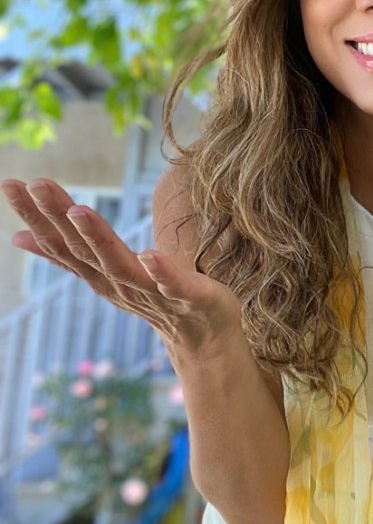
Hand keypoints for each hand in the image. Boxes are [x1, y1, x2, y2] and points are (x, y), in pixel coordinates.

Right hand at [1, 178, 242, 357]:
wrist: (203, 339)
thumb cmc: (154, 298)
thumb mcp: (104, 272)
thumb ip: (67, 255)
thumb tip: (17, 237)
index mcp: (99, 273)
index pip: (61, 243)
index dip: (35, 216)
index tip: (11, 185)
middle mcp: (118, 283)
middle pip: (82, 250)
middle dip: (58, 217)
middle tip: (36, 184)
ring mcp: (152, 292)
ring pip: (119, 264)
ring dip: (98, 238)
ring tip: (80, 211)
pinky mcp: (187, 296)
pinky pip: (172, 284)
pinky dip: (160, 271)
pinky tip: (150, 254)